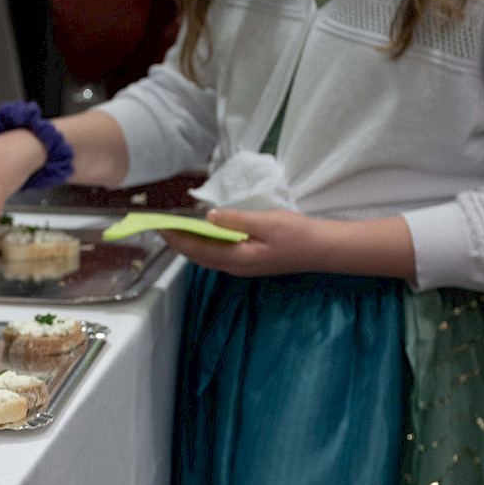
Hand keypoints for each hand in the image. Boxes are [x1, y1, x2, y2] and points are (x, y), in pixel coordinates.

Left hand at [154, 207, 419, 278]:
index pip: (197, 249)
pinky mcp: (248, 260)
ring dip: (190, 242)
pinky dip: (205, 242)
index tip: (159, 226)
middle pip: (198, 255)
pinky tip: (202, 231)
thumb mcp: (267, 222)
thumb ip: (236, 220)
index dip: (176, 238)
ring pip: (207, 255)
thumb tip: (208, 218)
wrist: (323, 248)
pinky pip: (218, 252)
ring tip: (175, 227)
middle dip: (178, 241)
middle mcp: (234, 266)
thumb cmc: (298, 235)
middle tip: (161, 225)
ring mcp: (241, 265)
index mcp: (237, 259)